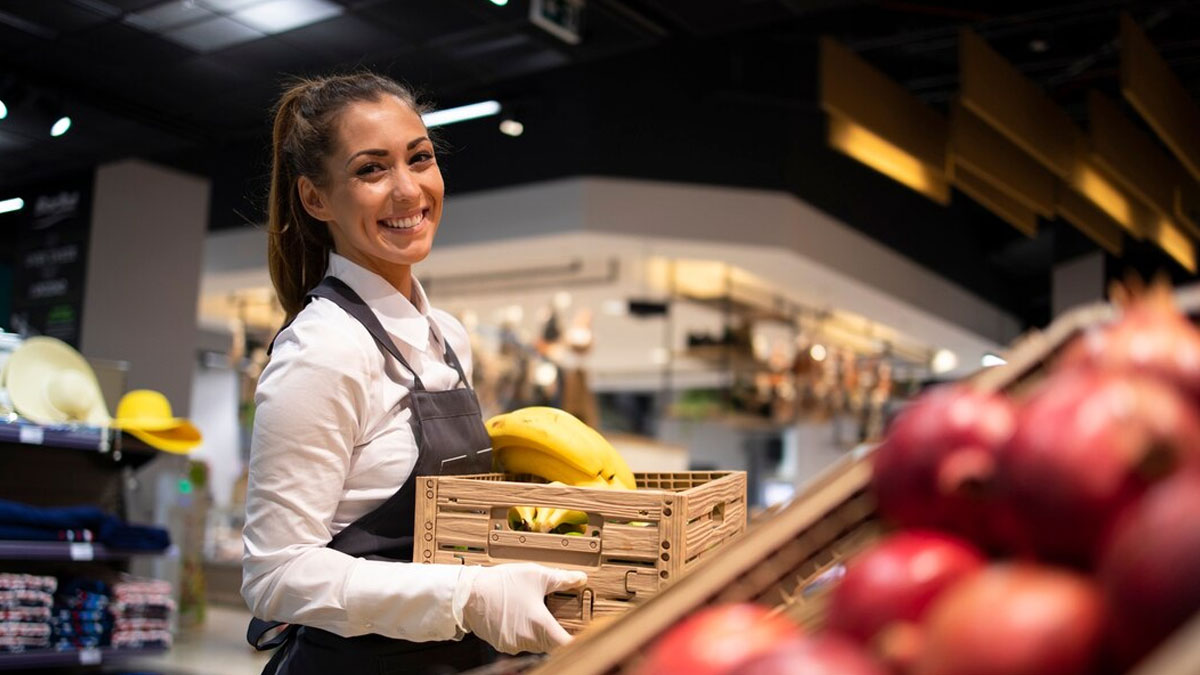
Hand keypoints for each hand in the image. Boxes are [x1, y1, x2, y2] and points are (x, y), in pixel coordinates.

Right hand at [460, 563, 587, 654]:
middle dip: (555, 633)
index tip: (583, 636)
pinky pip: (519, 643)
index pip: (566, 645)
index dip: (577, 642)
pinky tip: (517, 616)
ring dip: (537, 632)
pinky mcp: (501, 645)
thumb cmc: (502, 583)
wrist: (469, 593)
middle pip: (551, 645)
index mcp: (540, 625)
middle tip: (557, 617)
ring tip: (532, 611)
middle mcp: (528, 640)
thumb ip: (562, 579)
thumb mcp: (536, 575)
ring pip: (535, 644)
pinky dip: (522, 633)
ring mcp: (513, 645)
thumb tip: (581, 578)